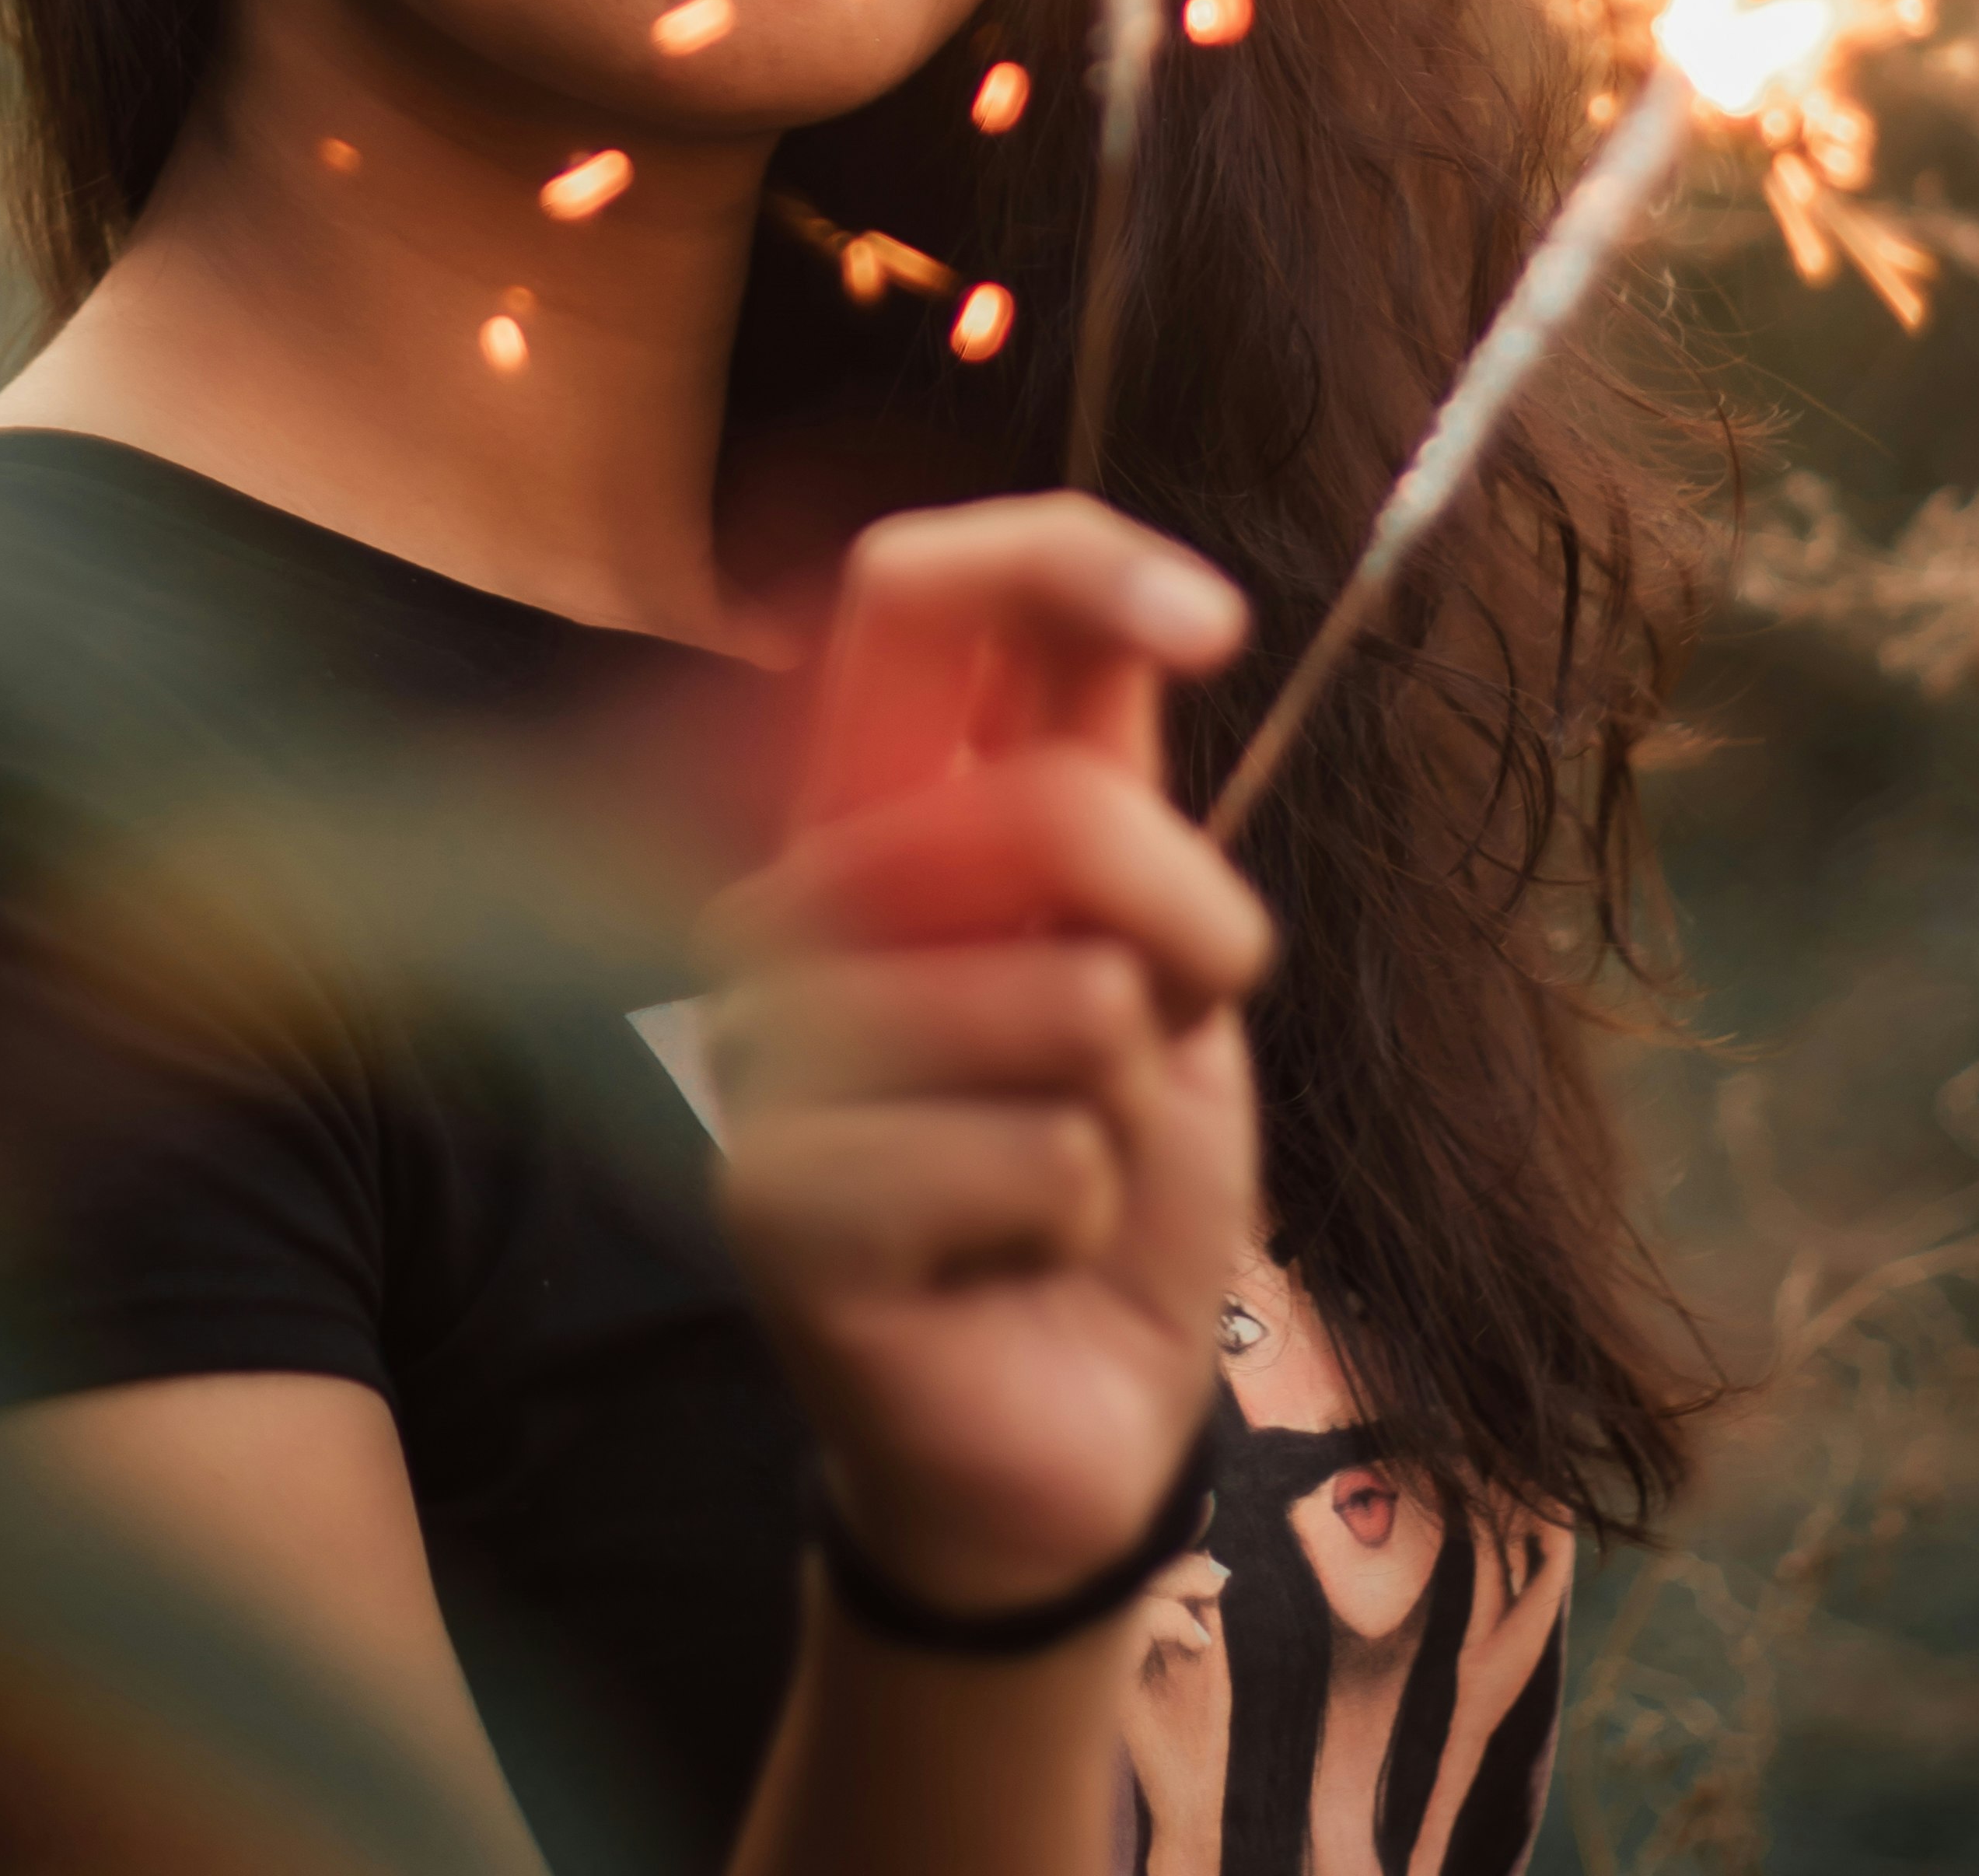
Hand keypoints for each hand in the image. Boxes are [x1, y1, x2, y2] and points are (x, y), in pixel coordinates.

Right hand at [708, 496, 1269, 1619]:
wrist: (1073, 1416)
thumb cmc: (1104, 1158)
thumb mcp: (1150, 946)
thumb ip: (1112, 778)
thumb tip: (1155, 607)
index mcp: (876, 803)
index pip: (912, 594)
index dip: (1066, 562)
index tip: (1216, 621)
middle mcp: (790, 893)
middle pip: (1042, 806)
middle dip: (1188, 927)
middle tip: (1169, 1031)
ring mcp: (761, 1047)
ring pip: (1066, 1001)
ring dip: (1129, 1102)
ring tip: (1064, 1161)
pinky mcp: (770, 1200)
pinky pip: (1037, 1158)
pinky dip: (1081, 1217)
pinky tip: (1009, 1259)